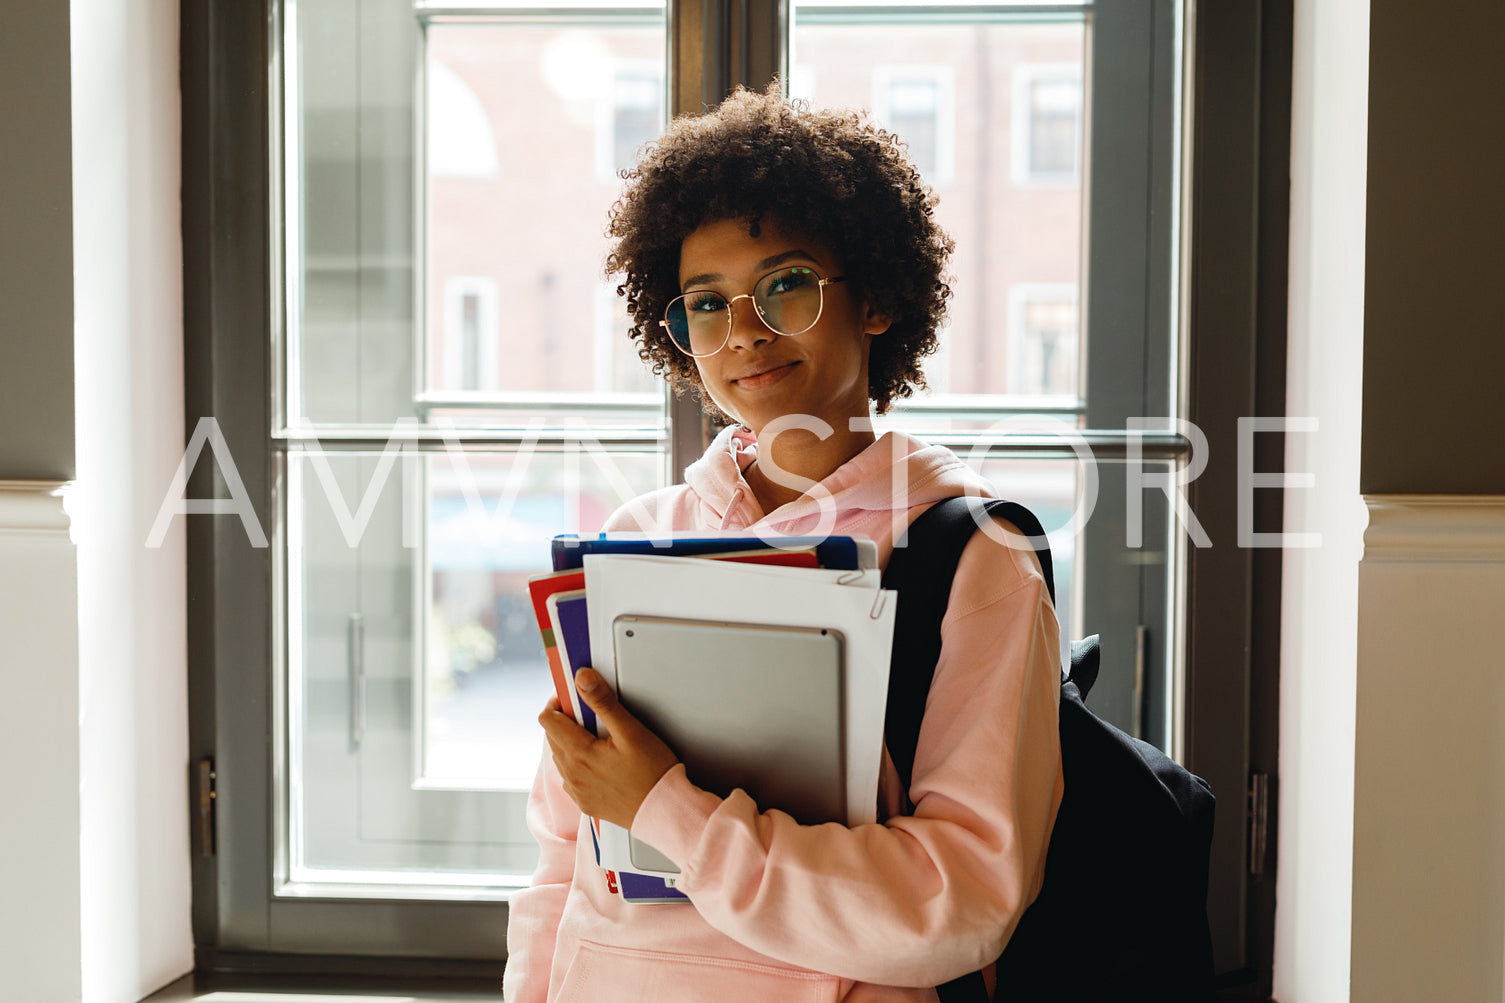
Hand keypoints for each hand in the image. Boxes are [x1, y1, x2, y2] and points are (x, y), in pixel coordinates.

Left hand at [539, 667, 680, 829]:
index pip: (548, 720)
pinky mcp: (585, 803)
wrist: (665, 811)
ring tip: (601, 739)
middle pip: (552, 737)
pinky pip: (571, 777)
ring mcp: (577, 791)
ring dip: (572, 743)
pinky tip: (601, 762)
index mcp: (578, 754)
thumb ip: (603, 702)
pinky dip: (579, 764)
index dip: (559, 703)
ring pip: (561, 757)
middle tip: (594, 716)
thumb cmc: (653, 772)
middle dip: (567, 721)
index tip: (576, 698)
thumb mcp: (631, 731)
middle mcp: (572, 775)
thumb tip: (582, 678)